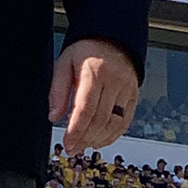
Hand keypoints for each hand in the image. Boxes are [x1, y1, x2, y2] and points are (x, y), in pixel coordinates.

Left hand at [47, 37, 138, 155]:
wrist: (113, 39)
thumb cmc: (86, 51)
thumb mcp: (64, 63)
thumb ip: (57, 90)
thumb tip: (54, 116)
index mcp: (95, 71)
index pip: (86, 108)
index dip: (76, 130)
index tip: (67, 144)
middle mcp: (114, 80)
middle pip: (100, 119)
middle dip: (84, 138)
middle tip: (72, 148)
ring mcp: (127, 89)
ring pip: (114, 123)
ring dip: (98, 139)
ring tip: (84, 145)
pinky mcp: (134, 95)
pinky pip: (125, 122)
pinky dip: (113, 135)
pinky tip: (99, 140)